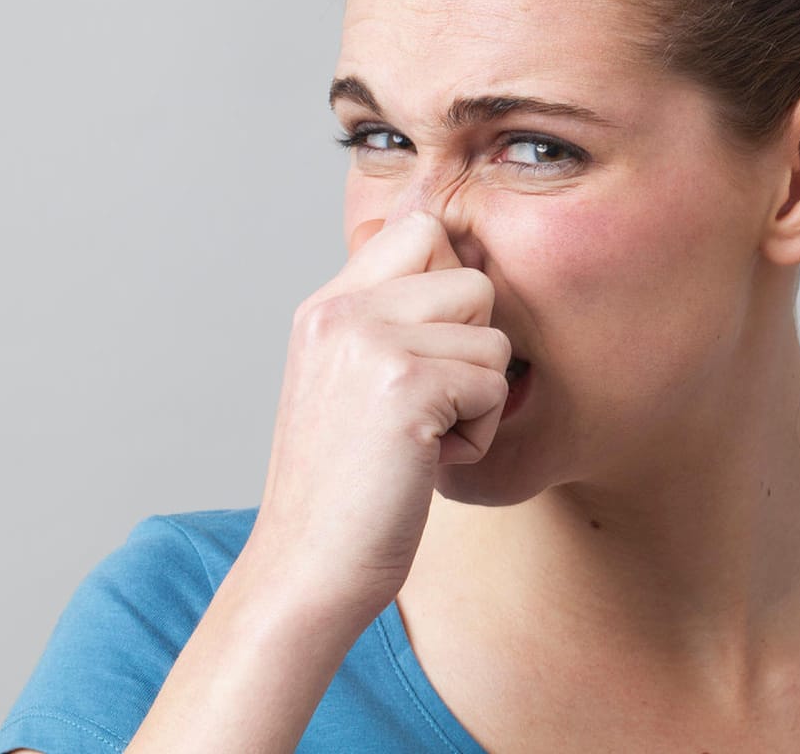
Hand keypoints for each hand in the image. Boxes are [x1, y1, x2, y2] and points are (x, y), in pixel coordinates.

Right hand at [245, 211, 513, 617]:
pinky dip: (477, 435)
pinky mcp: (405, 384)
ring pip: (492, 338)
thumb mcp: (348, 384)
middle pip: (472, 280)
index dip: (450, 293)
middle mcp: (341, 310)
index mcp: (326, 306)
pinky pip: (493, 385)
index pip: (421, 230)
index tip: (429, 357)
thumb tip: (469, 273)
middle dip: (472, 350)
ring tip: (422, 439)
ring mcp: (370, 342)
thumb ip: (389, 325)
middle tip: (426, 408)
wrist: (306, 568)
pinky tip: (424, 463)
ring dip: (478, 399)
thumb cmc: (345, 488)